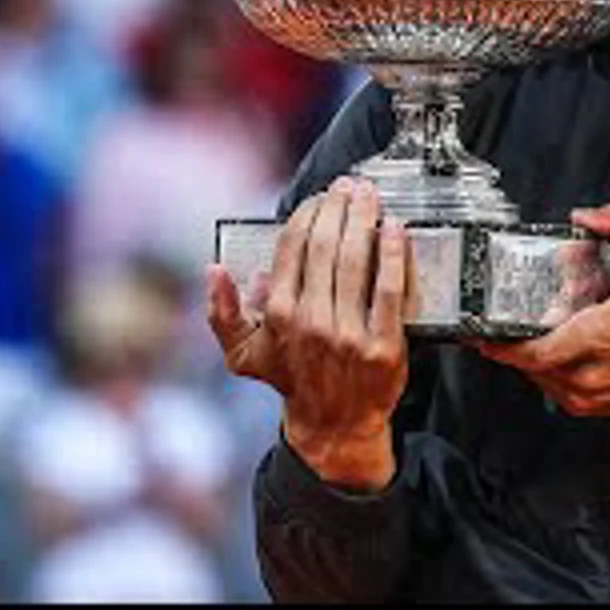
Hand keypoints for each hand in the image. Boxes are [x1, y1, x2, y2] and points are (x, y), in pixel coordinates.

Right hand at [204, 177, 416, 488]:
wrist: (335, 425)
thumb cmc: (292, 378)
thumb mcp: (243, 354)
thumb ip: (220, 314)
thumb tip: (213, 270)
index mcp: (278, 315)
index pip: (293, 247)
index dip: (307, 213)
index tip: (320, 196)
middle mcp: (311, 321)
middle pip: (326, 246)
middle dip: (338, 207)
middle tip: (349, 185)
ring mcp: (348, 334)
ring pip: (357, 262)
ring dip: (364, 219)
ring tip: (370, 195)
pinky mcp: (383, 346)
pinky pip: (389, 290)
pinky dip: (394, 254)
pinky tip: (395, 229)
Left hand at [475, 199, 609, 418]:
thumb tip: (587, 216)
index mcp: (596, 338)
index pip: (532, 352)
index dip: (500, 345)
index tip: (480, 332)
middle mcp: (586, 373)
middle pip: (526, 363)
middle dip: (514, 341)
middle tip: (506, 320)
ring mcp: (585, 395)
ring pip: (536, 376)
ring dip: (530, 356)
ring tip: (534, 331)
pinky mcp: (588, 407)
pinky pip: (551, 388)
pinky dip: (547, 369)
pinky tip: (557, 349)